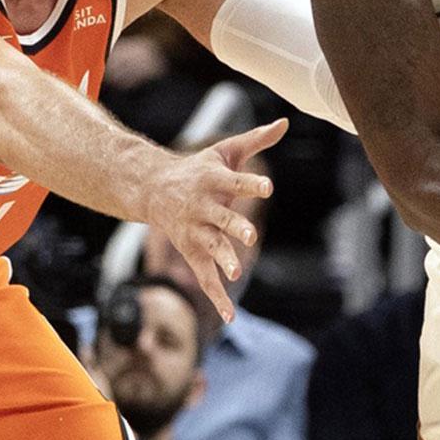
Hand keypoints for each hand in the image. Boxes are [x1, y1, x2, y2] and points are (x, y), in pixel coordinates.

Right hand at [142, 119, 284, 322]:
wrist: (153, 189)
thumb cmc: (198, 169)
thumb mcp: (224, 151)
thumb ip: (256, 140)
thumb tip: (285, 122)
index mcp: (213, 180)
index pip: (235, 181)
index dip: (251, 184)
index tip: (267, 186)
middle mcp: (203, 207)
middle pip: (221, 219)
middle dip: (235, 226)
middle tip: (250, 234)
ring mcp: (196, 232)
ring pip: (211, 247)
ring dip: (223, 259)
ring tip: (235, 272)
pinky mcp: (193, 252)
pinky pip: (205, 277)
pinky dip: (217, 297)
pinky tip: (231, 317)